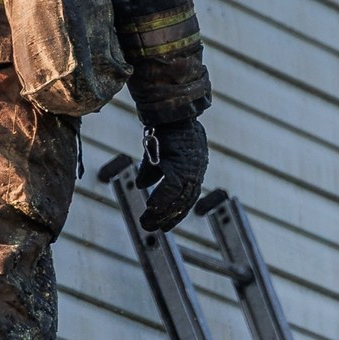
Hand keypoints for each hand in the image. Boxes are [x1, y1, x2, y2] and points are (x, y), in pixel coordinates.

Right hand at [137, 117, 208, 234]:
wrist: (172, 111)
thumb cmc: (166, 127)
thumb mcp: (159, 151)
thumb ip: (153, 169)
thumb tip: (143, 185)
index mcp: (194, 169)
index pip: (188, 198)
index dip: (176, 212)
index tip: (165, 225)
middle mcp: (196, 171)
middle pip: (184, 202)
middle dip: (167, 217)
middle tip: (150, 228)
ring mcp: (190, 168)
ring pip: (178, 199)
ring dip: (161, 213)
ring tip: (146, 222)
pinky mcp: (180, 163)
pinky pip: (172, 188)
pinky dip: (161, 199)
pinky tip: (150, 208)